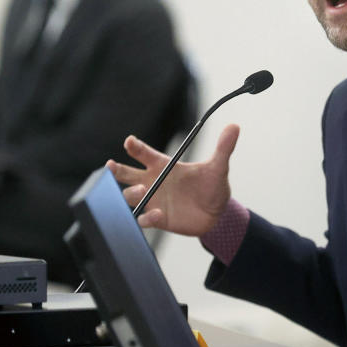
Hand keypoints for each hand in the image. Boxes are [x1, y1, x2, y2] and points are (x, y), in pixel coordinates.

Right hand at [105, 124, 239, 236]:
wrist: (218, 214)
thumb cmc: (213, 186)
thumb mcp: (218, 167)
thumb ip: (223, 148)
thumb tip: (234, 127)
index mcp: (163, 165)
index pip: (144, 153)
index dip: (135, 147)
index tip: (130, 141)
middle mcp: (154, 181)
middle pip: (126, 174)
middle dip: (116, 170)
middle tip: (112, 166)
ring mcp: (153, 200)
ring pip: (129, 196)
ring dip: (131, 193)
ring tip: (142, 191)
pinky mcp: (157, 219)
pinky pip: (143, 218)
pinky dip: (146, 216)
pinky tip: (156, 214)